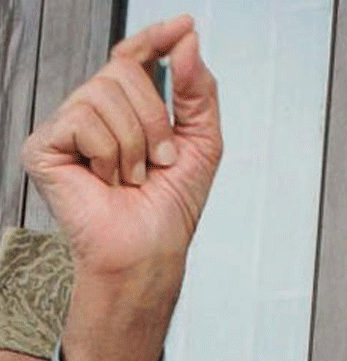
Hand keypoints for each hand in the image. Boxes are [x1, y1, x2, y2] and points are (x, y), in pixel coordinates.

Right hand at [19, 15, 221, 360]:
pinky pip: (83, 120)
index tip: (184, 26)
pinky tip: (107, 181)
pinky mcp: (44, 146)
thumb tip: (187, 39)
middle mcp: (93, 110)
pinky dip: (110, 154)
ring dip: (136, 142)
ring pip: (103, 93)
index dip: (155, 38)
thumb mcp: (202, 141)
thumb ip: (198, 90)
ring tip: (134, 177)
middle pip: (123, 71)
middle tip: (161, 162)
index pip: (133, 56)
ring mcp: (66, 126)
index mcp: (128, 108)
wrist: (150, 248)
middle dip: (155, 119)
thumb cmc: (171, 204)